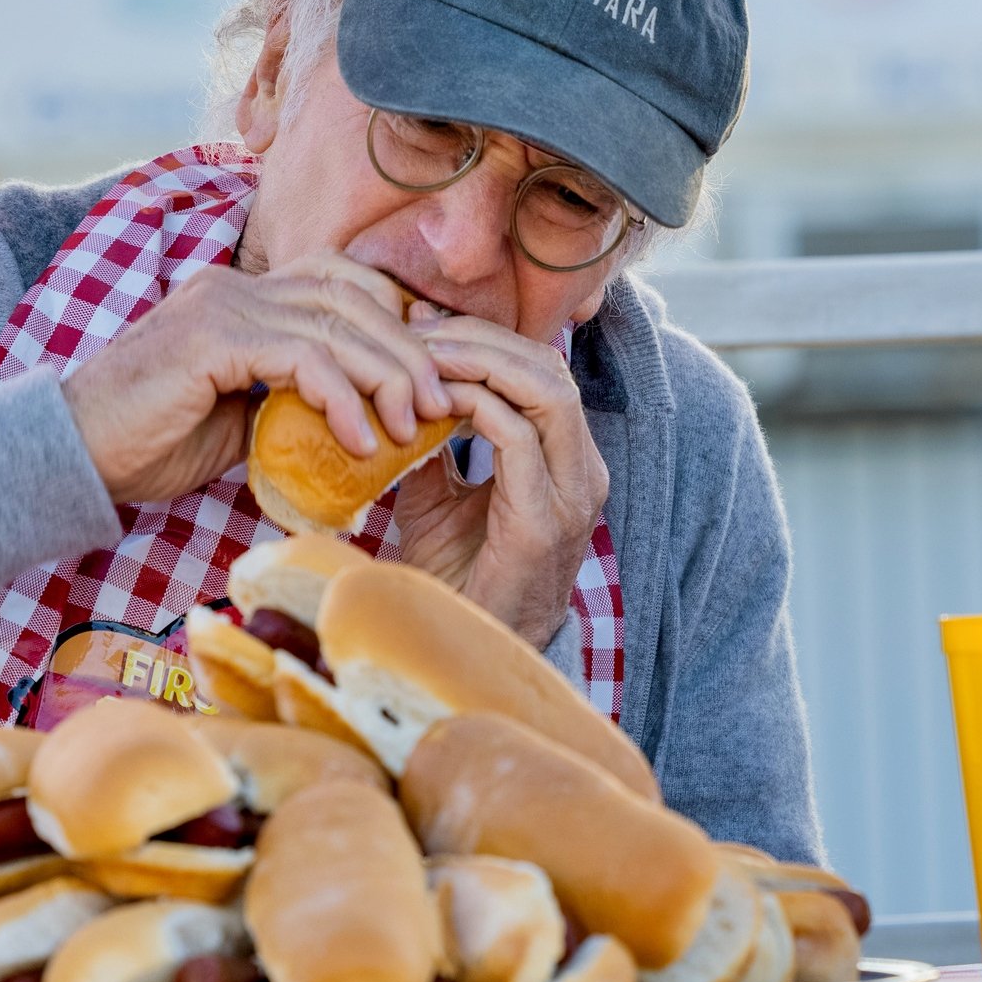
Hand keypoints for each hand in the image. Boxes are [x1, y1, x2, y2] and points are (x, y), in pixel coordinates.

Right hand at [62, 253, 447, 505]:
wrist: (69, 459)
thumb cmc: (148, 445)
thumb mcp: (240, 420)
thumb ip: (290, 401)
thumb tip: (355, 418)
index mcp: (243, 295)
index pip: (342, 283)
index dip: (395, 322)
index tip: (429, 376)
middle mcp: (235, 285)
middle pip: (353, 296)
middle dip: (408, 350)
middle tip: (441, 404)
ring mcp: (221, 305)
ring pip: (337, 322)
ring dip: (387, 375)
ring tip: (413, 426)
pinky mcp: (211, 338)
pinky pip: (302, 357)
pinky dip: (342, 397)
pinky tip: (362, 440)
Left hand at [386, 305, 609, 643]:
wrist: (467, 654)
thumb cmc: (457, 579)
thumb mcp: (437, 496)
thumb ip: (431, 444)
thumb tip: (397, 386)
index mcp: (567, 460)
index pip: (543, 370)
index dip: (485, 339)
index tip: (422, 326)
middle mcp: (584, 471)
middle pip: (550, 367)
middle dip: (480, 339)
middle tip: (416, 329)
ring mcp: (573, 496)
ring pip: (545, 390)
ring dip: (477, 363)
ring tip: (420, 356)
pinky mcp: (544, 522)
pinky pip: (516, 437)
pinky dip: (472, 407)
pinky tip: (428, 405)